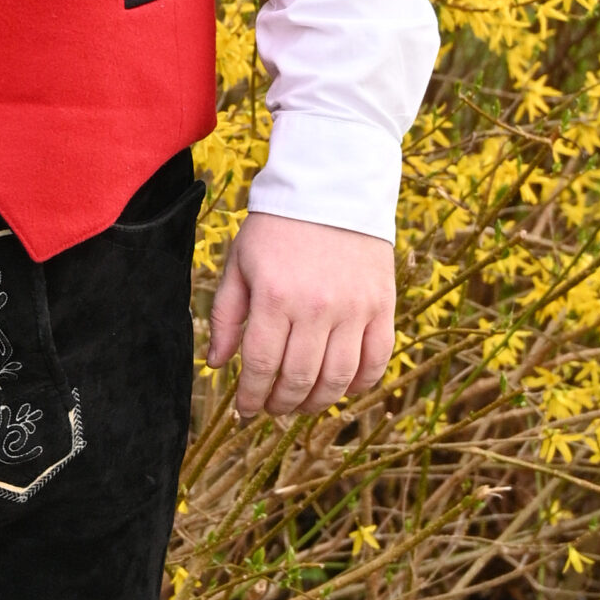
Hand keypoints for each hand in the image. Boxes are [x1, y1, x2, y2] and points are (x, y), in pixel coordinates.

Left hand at [208, 213, 394, 420]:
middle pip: (300, 379)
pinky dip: (360, 384)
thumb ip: (226, 316)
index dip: (251, 396)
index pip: (261, 366)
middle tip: (272, 408)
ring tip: (302, 403)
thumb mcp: (239, 264)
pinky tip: (341, 388)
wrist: (331, 188)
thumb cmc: (277, 228)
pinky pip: (376, 361)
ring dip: (318, 402)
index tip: (245, 410)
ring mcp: (354, 309)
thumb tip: (216, 364)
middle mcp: (316, 308)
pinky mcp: (382, 306)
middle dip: (281, 403)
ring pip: (338, 379)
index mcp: (274, 297)